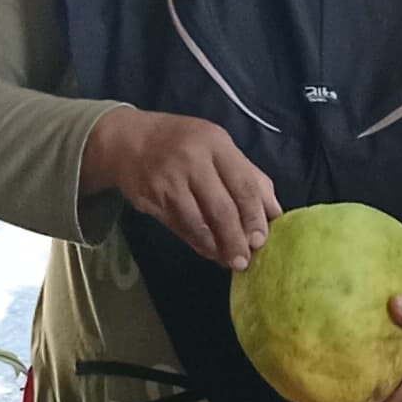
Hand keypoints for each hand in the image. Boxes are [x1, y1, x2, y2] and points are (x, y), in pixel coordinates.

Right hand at [86, 108, 278, 268]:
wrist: (127, 141)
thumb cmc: (182, 143)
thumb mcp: (218, 146)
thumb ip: (248, 175)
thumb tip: (275, 212)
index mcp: (215, 144)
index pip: (243, 184)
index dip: (254, 216)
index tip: (261, 240)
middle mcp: (192, 160)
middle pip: (221, 208)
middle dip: (236, 238)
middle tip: (245, 261)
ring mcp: (168, 181)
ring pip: (198, 223)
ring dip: (216, 246)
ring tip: (228, 260)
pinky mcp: (151, 199)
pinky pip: (179, 227)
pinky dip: (196, 242)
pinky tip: (208, 250)